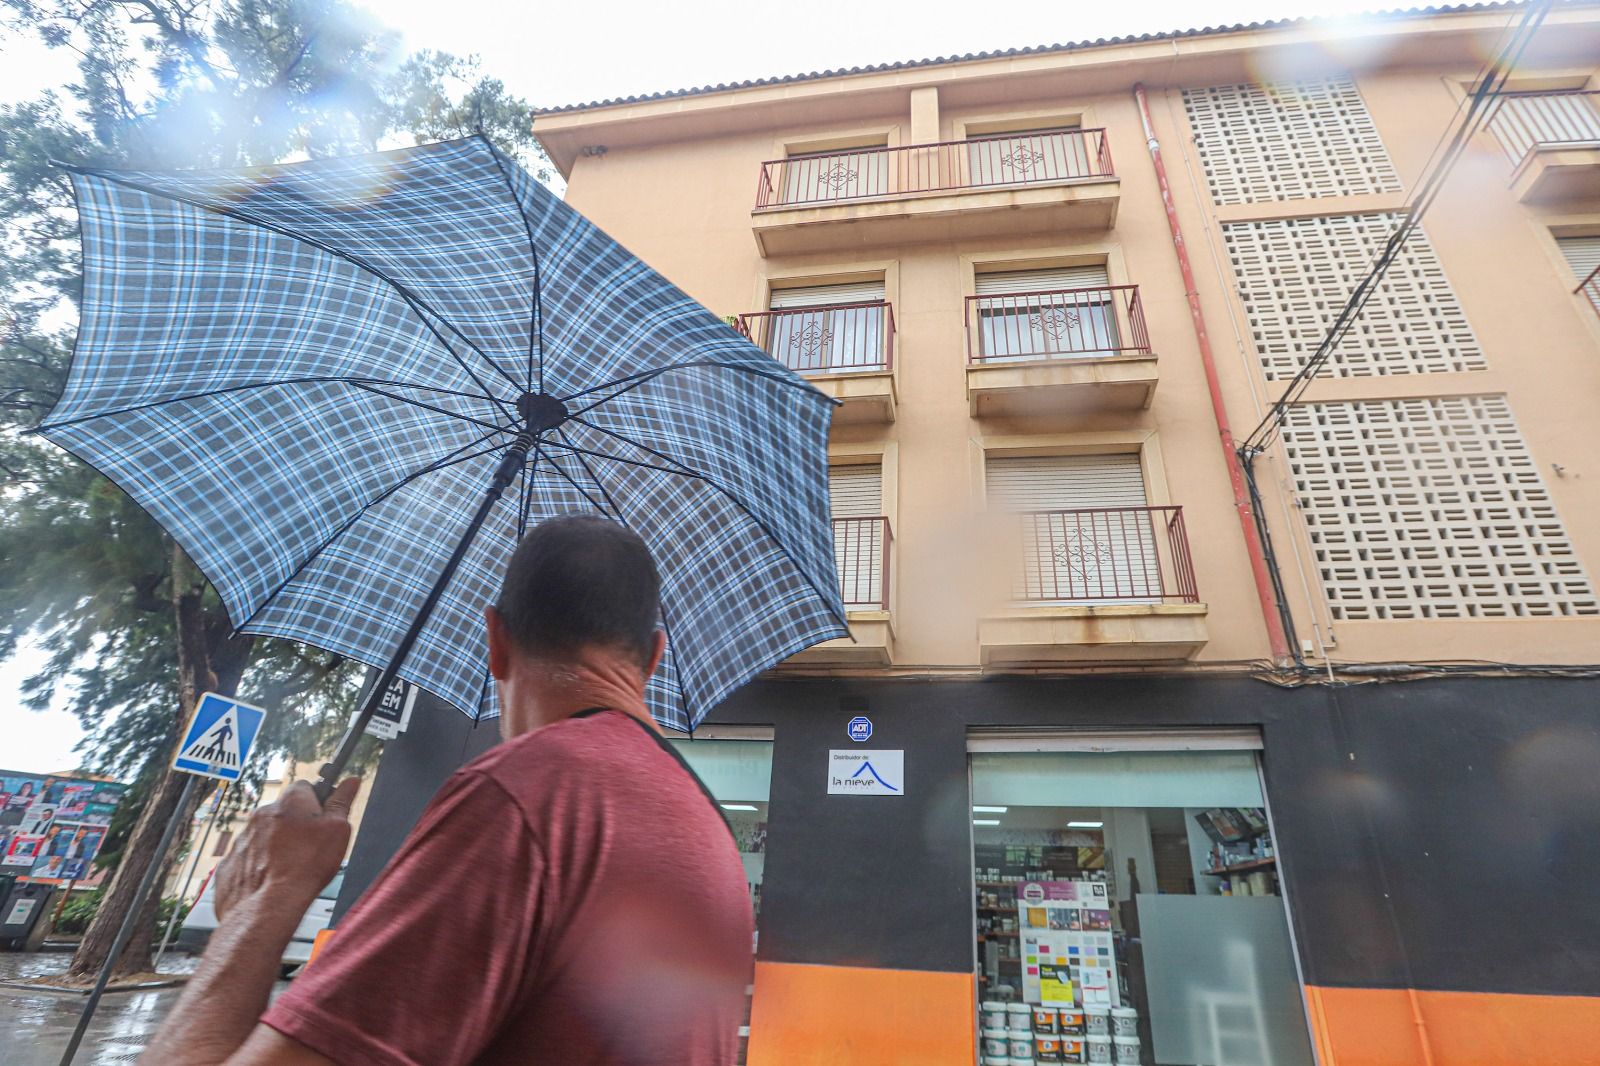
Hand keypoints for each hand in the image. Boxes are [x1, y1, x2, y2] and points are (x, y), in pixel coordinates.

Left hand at [214, 778, 359, 921]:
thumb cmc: (305, 867)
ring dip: (277, 845)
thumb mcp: (338, 831)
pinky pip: (249, 857)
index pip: (306, 787)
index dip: (318, 801)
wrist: (268, 906)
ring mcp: (243, 837)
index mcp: (290, 802)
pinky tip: (272, 879)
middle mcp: (263, 814)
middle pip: (284, 812)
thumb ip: (343, 803)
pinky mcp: (231, 861)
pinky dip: (259, 864)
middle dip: (296, 825)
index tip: (325, 815)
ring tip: (291, 867)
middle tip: (311, 846)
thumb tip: (350, 782)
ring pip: (265, 835)